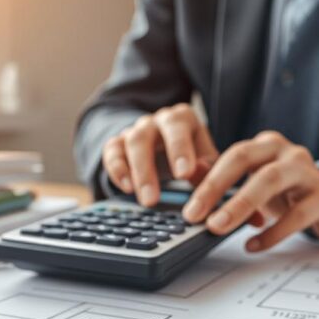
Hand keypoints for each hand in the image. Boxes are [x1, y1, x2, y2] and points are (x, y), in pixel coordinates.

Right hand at [102, 103, 219, 205]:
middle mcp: (157, 120)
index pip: (178, 126)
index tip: (183, 174)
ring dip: (136, 174)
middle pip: (145, 135)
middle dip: (148, 169)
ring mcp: (137, 130)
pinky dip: (117, 170)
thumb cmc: (194, 154)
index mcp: (182, 117)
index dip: (179, 150)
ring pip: (130, 144)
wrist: (170, 146)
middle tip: (153, 199)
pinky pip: (112, 151)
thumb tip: (200, 175)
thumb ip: (206, 169)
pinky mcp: (119, 143)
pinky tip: (127, 189)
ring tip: (145, 201)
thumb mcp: (206, 160)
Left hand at [182, 131, 318, 251]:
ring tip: (218, 227)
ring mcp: (308, 172)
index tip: (190, 208)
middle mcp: (287, 152)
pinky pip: (296, 215)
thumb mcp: (253, 182)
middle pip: (246, 159)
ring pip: (271, 180)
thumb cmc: (286, 191)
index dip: (208, 179)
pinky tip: (252, 245)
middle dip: (217, 188)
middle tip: (197, 216)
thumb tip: (191, 175)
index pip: (232, 154)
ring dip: (240, 204)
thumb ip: (222, 176)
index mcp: (265, 146)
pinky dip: (272, 233)